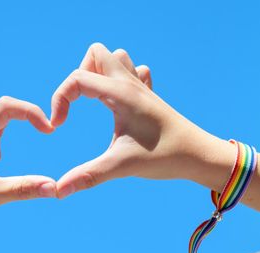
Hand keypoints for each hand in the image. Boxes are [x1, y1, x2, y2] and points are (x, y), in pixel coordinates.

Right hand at [51, 43, 210, 197]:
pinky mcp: (150, 96)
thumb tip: (58, 191)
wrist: (200, 155)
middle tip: (79, 105)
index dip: (59, 100)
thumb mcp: (122, 166)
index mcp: (121, 94)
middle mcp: (130, 84)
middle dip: (78, 76)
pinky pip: (133, 71)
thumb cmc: (165, 157)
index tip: (58, 126)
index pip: (77, 79)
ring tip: (96, 101)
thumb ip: (88, 176)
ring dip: (99, 73)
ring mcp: (142, 87)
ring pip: (115, 58)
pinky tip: (119, 103)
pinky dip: (120, 79)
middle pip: (96, 53)